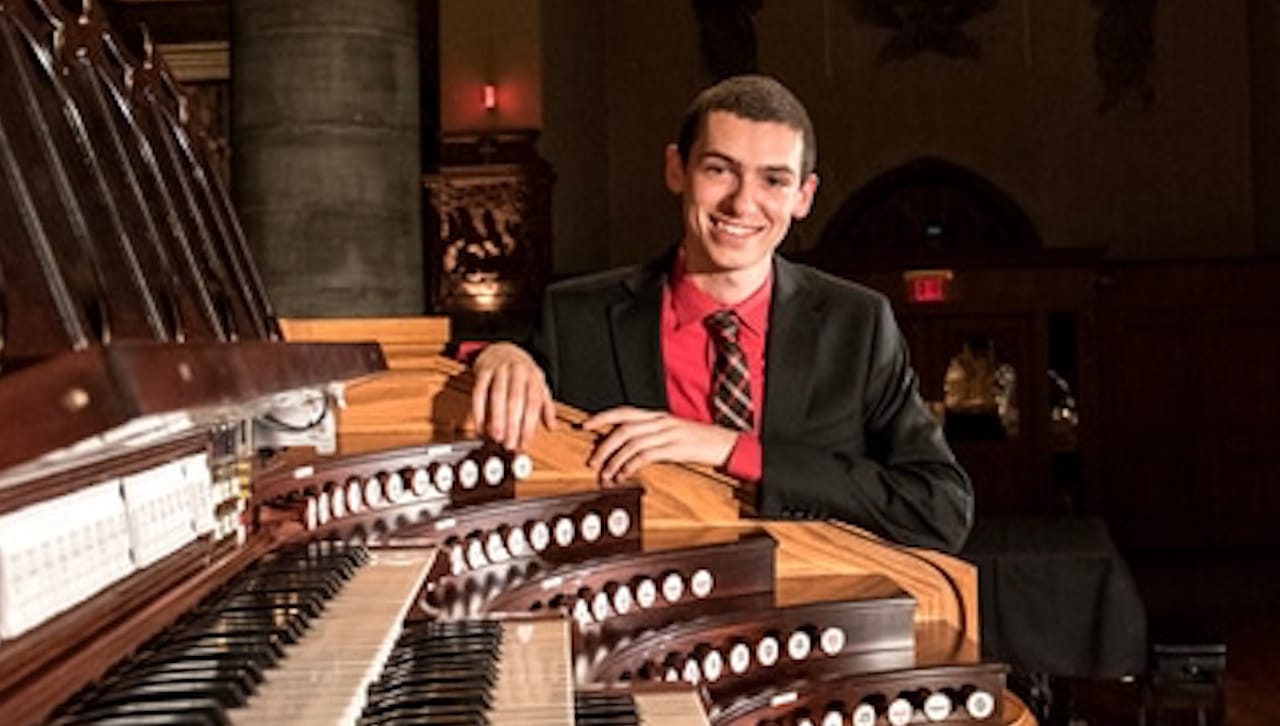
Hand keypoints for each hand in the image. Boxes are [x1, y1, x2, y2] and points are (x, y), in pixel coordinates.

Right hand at [471, 342, 555, 449]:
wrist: (503, 348)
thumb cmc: (522, 371)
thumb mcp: (539, 383)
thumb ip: (546, 405)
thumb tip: (552, 426)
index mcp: (534, 376)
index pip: (533, 402)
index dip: (529, 424)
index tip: (525, 440)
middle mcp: (518, 371)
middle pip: (515, 399)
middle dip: (512, 424)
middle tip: (510, 443)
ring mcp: (499, 369)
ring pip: (497, 395)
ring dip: (496, 418)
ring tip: (496, 436)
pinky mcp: (483, 370)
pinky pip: (479, 391)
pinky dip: (478, 410)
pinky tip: (480, 425)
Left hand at [582, 406, 738, 483]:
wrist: (724, 443)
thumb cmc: (698, 440)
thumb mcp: (672, 433)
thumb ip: (651, 435)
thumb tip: (626, 447)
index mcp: (657, 416)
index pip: (624, 412)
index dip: (602, 417)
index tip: (585, 425)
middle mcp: (660, 421)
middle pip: (623, 428)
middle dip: (604, 445)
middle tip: (593, 460)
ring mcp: (668, 434)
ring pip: (632, 442)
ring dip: (615, 460)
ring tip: (606, 473)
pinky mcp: (675, 448)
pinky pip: (646, 455)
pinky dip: (631, 465)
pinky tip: (625, 474)